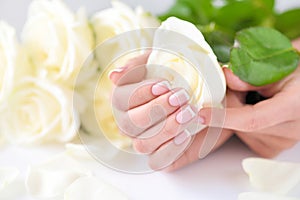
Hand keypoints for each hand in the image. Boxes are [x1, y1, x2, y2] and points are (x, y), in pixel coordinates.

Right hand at [109, 53, 232, 170]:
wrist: (208, 94)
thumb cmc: (180, 75)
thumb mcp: (160, 61)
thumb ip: (137, 66)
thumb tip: (114, 76)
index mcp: (127, 101)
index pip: (120, 100)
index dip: (140, 93)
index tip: (165, 85)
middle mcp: (132, 124)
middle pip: (130, 124)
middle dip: (156, 110)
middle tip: (181, 97)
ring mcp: (146, 141)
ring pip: (142, 144)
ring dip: (166, 129)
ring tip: (189, 113)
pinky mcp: (162, 156)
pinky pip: (157, 162)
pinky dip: (170, 150)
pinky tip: (186, 134)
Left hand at [200, 39, 299, 156]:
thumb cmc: (297, 75)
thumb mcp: (278, 66)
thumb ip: (252, 75)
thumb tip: (226, 76)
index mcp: (294, 107)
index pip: (252, 119)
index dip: (224, 117)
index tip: (202, 114)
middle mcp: (291, 131)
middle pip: (240, 123)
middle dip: (230, 104)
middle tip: (240, 87)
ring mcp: (281, 143)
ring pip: (239, 130)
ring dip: (236, 113)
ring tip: (254, 97)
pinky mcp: (271, 149)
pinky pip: (243, 136)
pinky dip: (240, 123)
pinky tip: (255, 109)